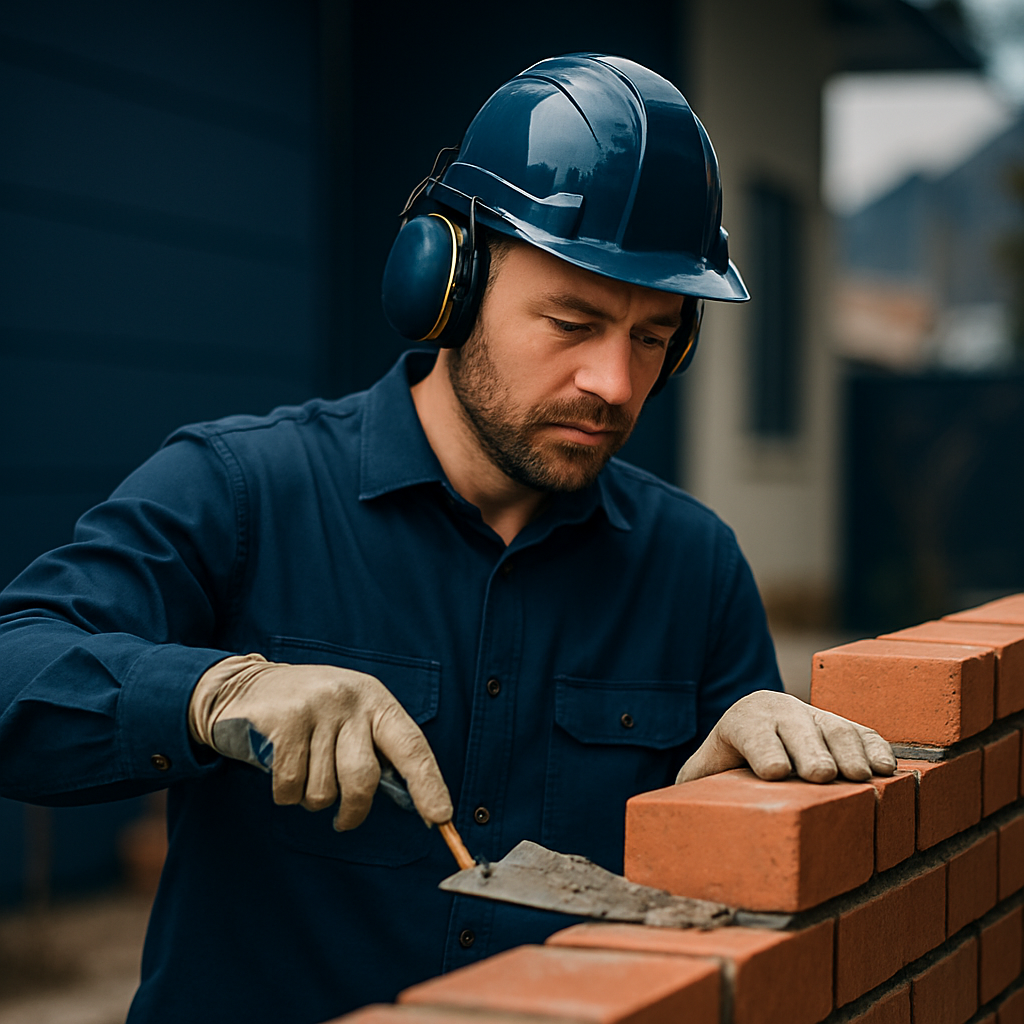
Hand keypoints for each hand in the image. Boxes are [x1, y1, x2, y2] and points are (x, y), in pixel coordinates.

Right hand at [188, 654, 452, 829]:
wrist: (244, 687)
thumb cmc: (310, 712)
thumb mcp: (350, 715)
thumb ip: (376, 748)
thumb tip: (410, 799)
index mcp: (375, 699)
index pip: (412, 746)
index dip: (429, 785)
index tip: (441, 818)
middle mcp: (350, 700)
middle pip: (362, 780)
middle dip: (353, 811)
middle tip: (344, 819)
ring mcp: (315, 709)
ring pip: (322, 791)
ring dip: (311, 798)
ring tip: (303, 772)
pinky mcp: (283, 723)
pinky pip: (290, 787)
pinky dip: (285, 792)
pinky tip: (280, 767)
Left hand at [676, 690, 895, 784]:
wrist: (755, 726)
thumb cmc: (726, 762)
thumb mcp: (702, 771)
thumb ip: (691, 787)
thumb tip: (664, 822)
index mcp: (741, 721)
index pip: (752, 733)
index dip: (764, 751)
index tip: (776, 773)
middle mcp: (780, 712)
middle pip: (797, 729)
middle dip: (808, 751)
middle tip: (820, 776)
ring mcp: (814, 715)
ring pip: (834, 728)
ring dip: (848, 751)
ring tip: (859, 777)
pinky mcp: (841, 725)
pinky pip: (863, 732)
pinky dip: (876, 748)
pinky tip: (886, 769)